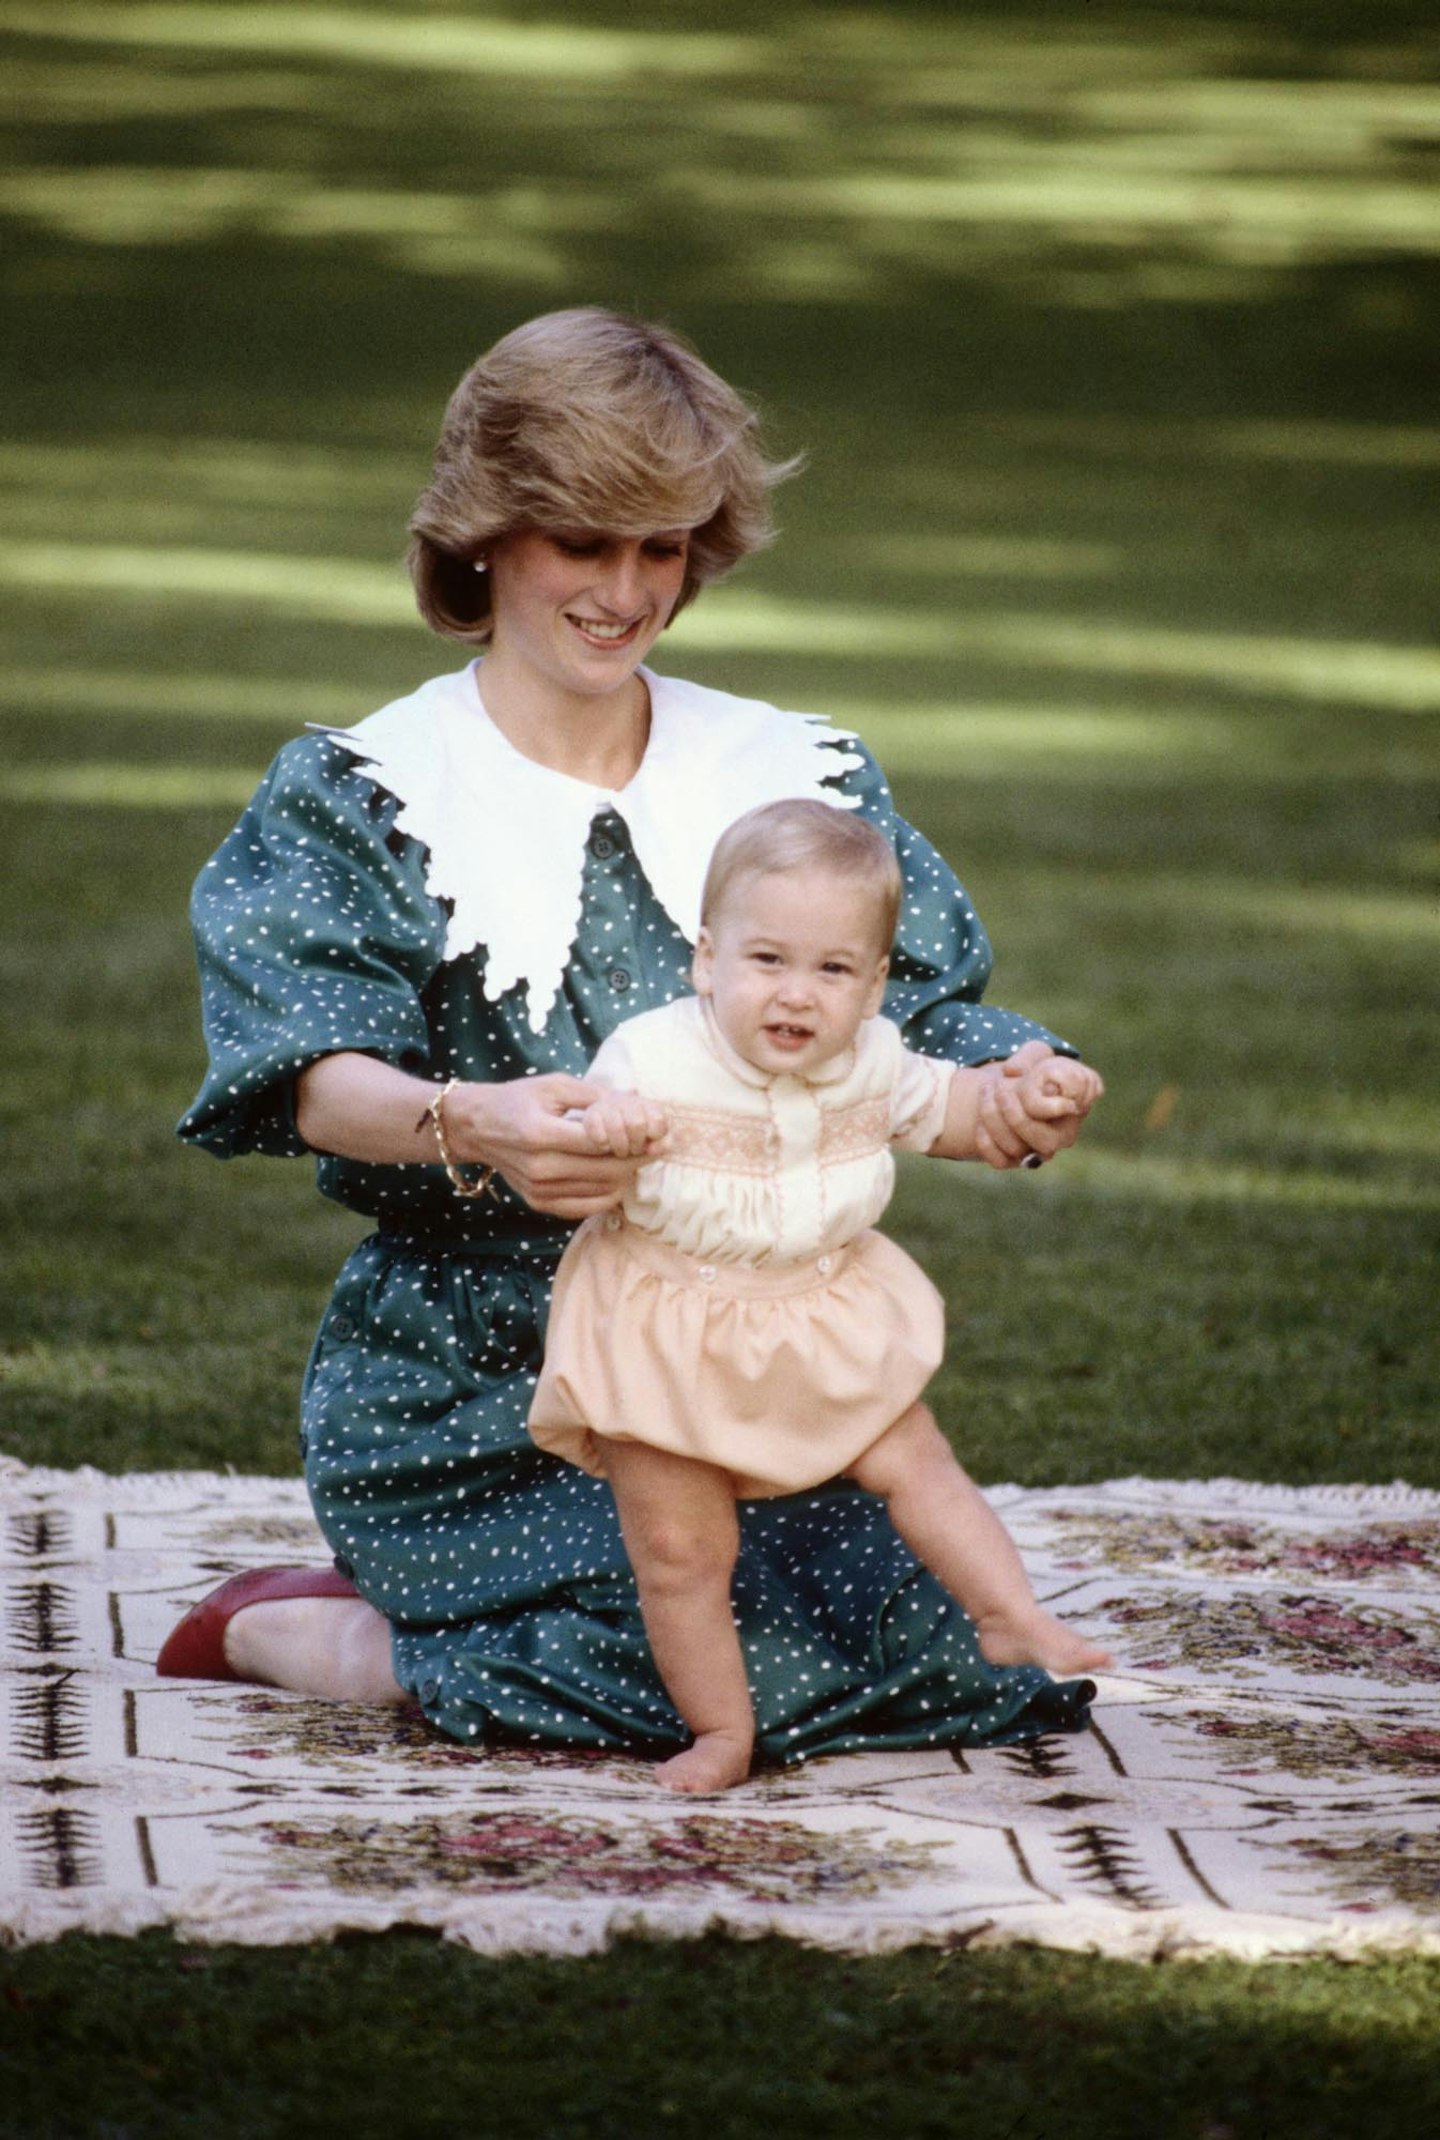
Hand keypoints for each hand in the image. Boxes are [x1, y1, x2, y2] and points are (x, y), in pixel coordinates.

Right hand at [443, 1074, 665, 1217]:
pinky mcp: (538, 1202)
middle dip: (637, 1161)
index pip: (599, 1143)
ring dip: (625, 1177)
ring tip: (637, 1160)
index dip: (634, 1141)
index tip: (656, 1136)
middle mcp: (539, 1166)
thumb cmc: (518, 1100)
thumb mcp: (553, 1086)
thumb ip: (594, 1095)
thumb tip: (635, 1100)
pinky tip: (616, 1178)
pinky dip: (607, 1195)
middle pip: (604, 1170)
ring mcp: (538, 1189)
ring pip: (599, 1191)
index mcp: (540, 1133)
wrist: (477, 1127)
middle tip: (657, 1150)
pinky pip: (584, 1207)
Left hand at [974, 1041, 1103, 1169]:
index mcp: (1076, 1108)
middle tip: (999, 1089)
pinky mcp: (1016, 1159)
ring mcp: (1040, 1150)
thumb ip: (1030, 1055)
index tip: (1026, 1079)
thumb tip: (1012, 1071)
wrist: (1014, 1089)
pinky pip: (1000, 1161)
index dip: (1048, 1104)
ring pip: (1019, 1150)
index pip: (1067, 1112)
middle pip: (1045, 1142)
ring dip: (995, 1120)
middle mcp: (1064, 1136)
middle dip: (1016, 1115)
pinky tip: (980, 1122)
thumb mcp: (1037, 1053)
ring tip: (986, 1091)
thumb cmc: (1034, 1070)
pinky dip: (986, 1142)